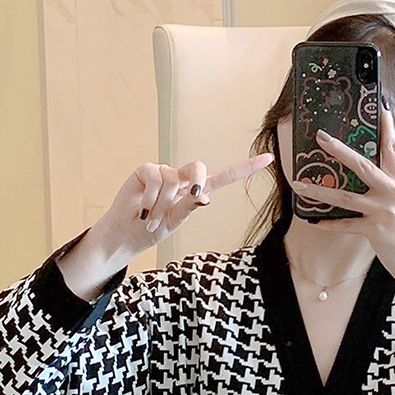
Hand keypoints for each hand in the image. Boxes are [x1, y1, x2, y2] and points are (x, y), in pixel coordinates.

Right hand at [59, 153, 272, 300]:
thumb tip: (205, 196)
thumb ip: (189, 208)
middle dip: (197, 179)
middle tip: (193, 194)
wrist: (125, 234)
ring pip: (172, 181)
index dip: (245, 169)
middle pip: (198, 167)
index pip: (224, 177)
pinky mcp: (145, 171)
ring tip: (151, 220)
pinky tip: (142, 210)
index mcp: (196, 192)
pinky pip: (154, 177)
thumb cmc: (152, 230)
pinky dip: (149, 198)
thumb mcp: (175, 223)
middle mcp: (182, 179)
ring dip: (161, 206)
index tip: (269, 160)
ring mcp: (163, 173)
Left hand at [289, 105, 394, 280]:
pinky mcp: (376, 231)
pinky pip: (345, 225)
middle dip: (340, 151)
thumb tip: (372, 174)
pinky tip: (313, 221)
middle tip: (322, 138)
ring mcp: (384, 212)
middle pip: (363, 166)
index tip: (381, 108)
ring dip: (319, 191)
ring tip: (298, 184)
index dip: (388, 128)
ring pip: (346, 197)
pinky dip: (328, 224)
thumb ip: (391, 187)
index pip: (393, 150)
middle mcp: (394, 193)